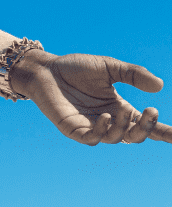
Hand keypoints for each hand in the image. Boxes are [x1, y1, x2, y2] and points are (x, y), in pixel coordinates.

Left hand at [10, 50, 170, 145]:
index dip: (165, 133)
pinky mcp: (74, 129)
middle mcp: (109, 121)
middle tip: (151, 111)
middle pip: (136, 136)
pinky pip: (92, 138)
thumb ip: (134, 74)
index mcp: (121, 109)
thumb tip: (160, 86)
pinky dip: (102, 132)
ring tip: (120, 112)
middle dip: (147, 128)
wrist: (46, 69)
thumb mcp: (110, 67)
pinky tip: (104, 117)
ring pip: (116, 139)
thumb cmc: (76, 68)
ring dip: (123, 127)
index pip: (147, 124)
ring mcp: (91, 126)